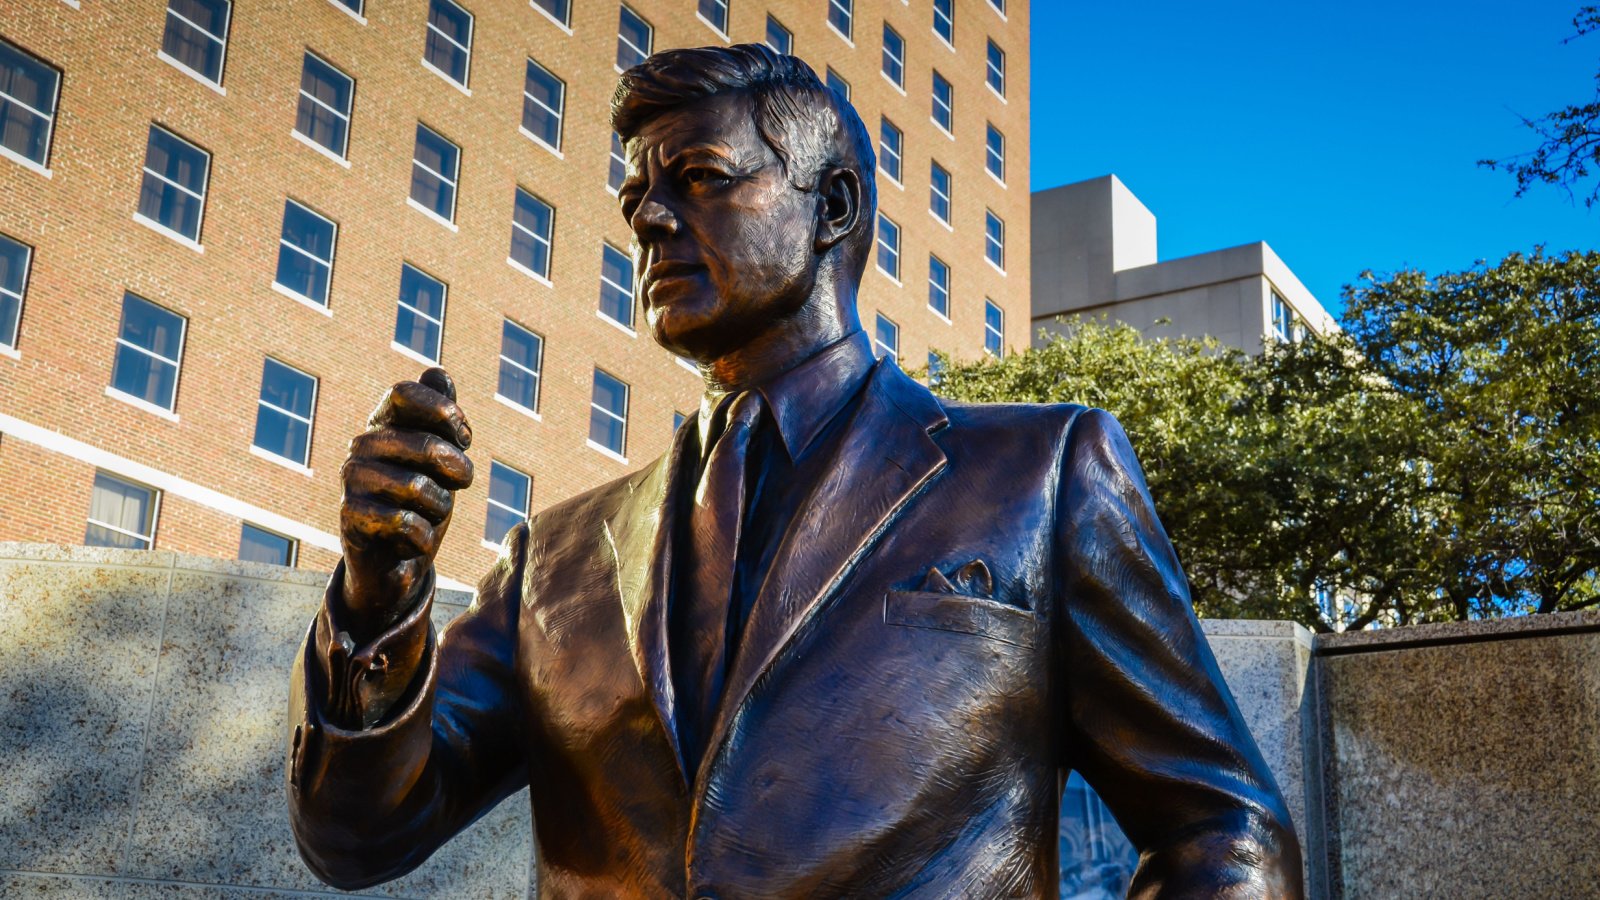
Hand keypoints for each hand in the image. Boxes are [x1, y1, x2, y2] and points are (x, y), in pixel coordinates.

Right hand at [338, 367, 472, 636]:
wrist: (394, 560)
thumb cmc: (423, 501)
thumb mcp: (441, 459)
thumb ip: (441, 417)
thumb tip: (438, 372)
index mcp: (385, 423)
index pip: (403, 393)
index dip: (442, 412)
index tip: (465, 438)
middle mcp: (362, 445)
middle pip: (423, 444)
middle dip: (457, 468)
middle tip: (464, 482)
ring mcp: (352, 479)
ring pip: (417, 488)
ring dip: (440, 508)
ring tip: (431, 514)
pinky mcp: (348, 516)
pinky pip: (403, 523)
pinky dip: (421, 538)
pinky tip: (411, 541)